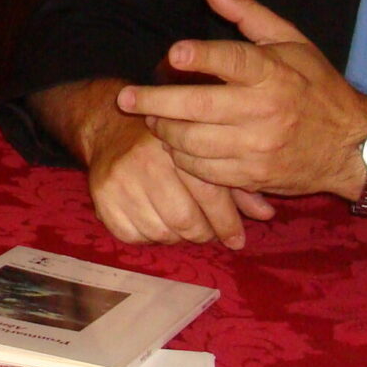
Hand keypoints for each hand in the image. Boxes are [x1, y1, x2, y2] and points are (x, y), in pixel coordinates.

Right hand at [29, 78, 273, 248]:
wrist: (112, 126)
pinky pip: (132, 236)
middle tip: (208, 233)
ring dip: (177, 237)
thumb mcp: (206, 149)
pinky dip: (148, 238)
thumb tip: (266, 215)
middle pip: (185, 220)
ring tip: (184, 228)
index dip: (227, 223)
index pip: (208, 194)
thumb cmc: (168, 141)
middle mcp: (145, 160)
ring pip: (160, 232)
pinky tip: (157, 224)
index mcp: (176, 144)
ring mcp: (119, 180)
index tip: (238, 240)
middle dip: (203, 234)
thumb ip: (235, 182)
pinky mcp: (101, 197)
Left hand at [119, 0, 366, 197]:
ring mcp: (258, 147)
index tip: (173, 52)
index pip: (234, 61)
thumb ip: (249, 15)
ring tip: (152, 120)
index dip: (202, 56)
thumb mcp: (292, 43)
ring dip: (164, 131)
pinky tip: (176, 146)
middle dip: (156, 102)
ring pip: (194, 142)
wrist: (353, 146)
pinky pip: (205, 171)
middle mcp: (265, 111)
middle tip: (126, 98)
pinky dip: (183, 158)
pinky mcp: (254, 176)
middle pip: (200, 106)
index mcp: (275, 73)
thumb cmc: (317, 87)